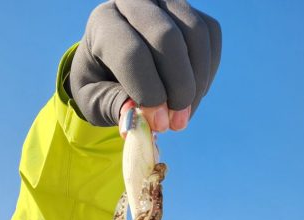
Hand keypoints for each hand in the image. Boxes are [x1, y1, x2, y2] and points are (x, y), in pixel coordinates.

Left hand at [70, 0, 220, 131]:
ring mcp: (164, 2)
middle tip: (176, 123)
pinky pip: (209, 35)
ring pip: (194, 33)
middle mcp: (134, 3)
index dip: (148, 91)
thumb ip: (112, 107)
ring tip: (184, 116)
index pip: (131, 52)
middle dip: (177, 86)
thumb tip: (135, 120)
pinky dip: (206, 72)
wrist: (109, 66)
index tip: (157, 123)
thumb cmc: (99, 85)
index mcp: (103, 23)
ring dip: (196, 82)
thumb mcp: (94, 102)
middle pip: (166, 37)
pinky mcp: (188, 10)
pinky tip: (192, 98)